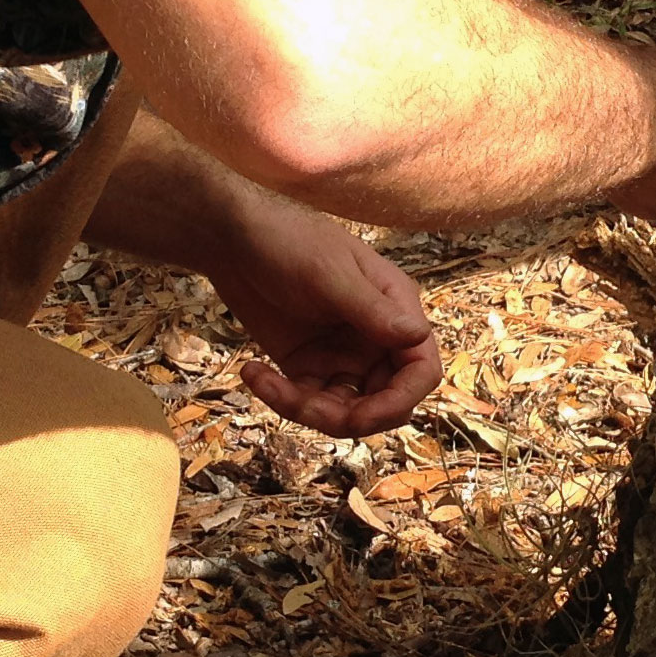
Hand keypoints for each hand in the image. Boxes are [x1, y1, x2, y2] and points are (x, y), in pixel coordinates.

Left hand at [201, 191, 444, 437]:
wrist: (235, 239)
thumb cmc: (291, 241)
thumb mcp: (331, 275)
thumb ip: (372, 311)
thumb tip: (417, 337)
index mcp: (395, 310)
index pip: (420, 368)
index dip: (401, 399)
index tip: (365, 416)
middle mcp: (375, 339)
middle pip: (384, 401)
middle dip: (349, 416)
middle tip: (307, 408)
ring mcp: (341, 356)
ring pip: (344, 411)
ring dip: (308, 411)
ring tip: (266, 383)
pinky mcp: (307, 367)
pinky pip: (306, 402)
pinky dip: (280, 398)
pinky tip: (252, 371)